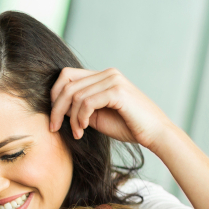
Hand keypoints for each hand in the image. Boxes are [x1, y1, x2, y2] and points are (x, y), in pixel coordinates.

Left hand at [49, 67, 174, 150]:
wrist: (155, 134)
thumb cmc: (127, 126)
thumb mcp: (95, 116)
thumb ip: (78, 108)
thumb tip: (57, 107)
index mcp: (103, 77)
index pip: (67, 75)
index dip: (54, 95)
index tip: (53, 117)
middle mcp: (108, 74)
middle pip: (67, 84)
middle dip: (56, 108)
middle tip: (54, 127)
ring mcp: (114, 80)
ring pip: (75, 95)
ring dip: (70, 118)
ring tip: (77, 132)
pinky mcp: (118, 91)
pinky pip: (86, 102)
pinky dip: (80, 117)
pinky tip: (82, 129)